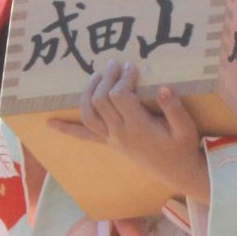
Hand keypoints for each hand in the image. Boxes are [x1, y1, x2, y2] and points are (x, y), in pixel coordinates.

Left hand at [47, 61, 209, 205]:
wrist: (177, 170)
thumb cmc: (182, 146)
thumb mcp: (186, 128)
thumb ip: (174, 108)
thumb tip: (164, 88)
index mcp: (138, 127)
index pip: (119, 97)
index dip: (123, 79)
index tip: (132, 66)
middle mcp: (120, 133)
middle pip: (100, 101)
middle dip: (106, 79)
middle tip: (115, 64)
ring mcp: (111, 139)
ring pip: (88, 114)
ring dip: (88, 93)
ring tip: (97, 76)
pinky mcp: (109, 142)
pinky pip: (83, 136)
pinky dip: (66, 129)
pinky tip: (50, 123)